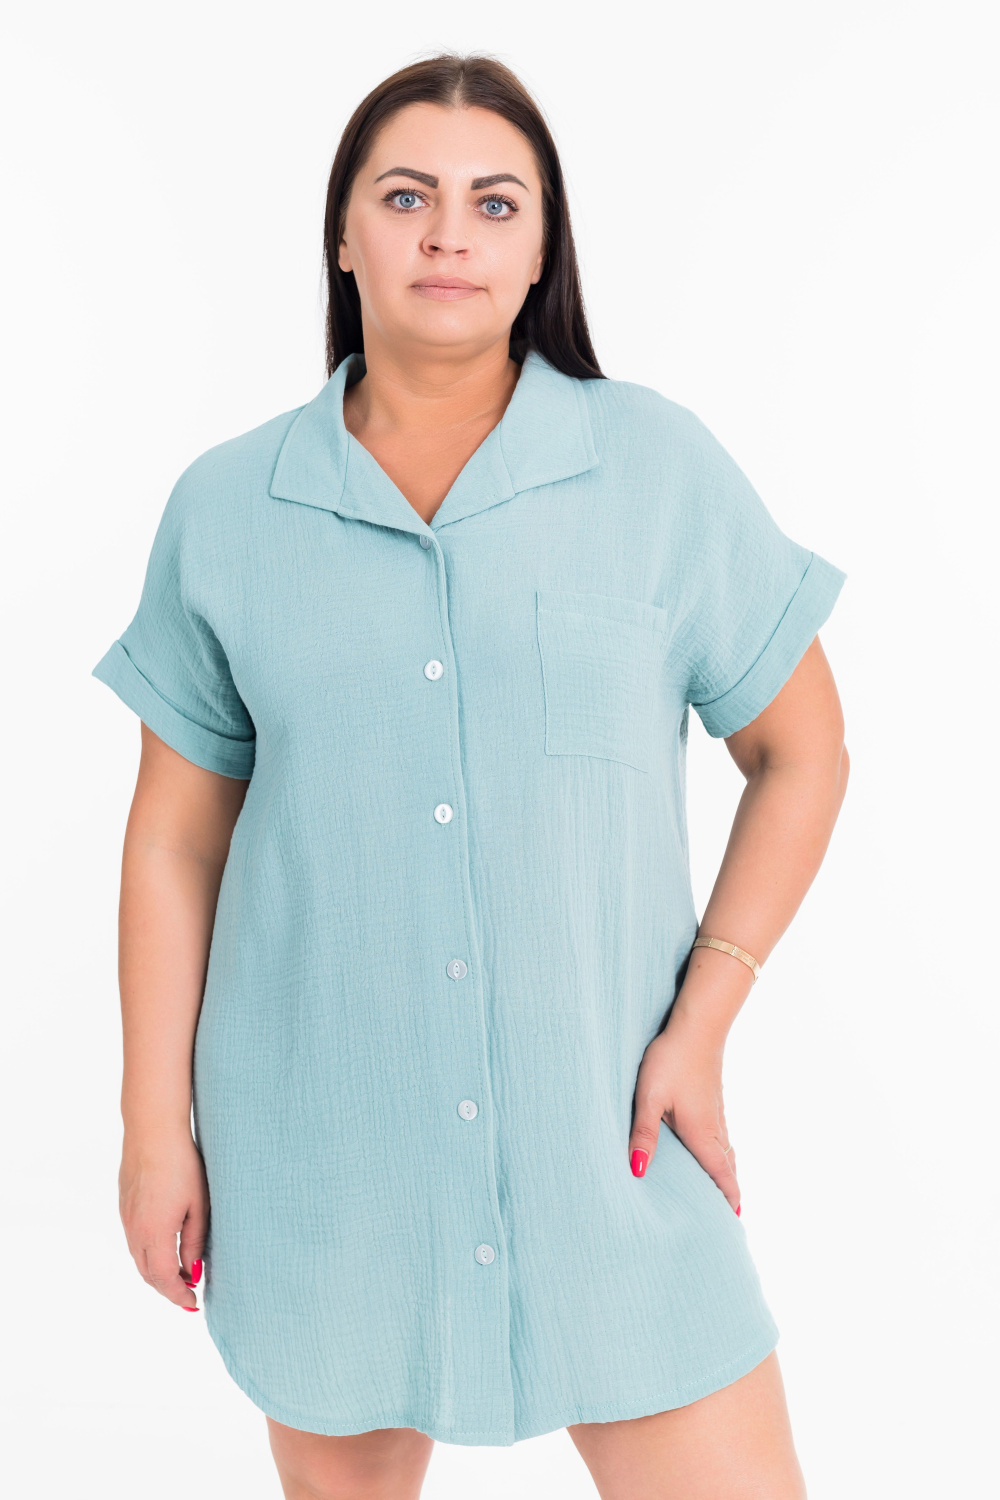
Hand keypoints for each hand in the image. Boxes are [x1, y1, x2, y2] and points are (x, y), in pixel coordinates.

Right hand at [119, 1132, 208, 1309]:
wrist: (153, 1131)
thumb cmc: (183, 1165)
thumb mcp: (198, 1205)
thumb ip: (195, 1242)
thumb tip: (193, 1271)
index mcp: (154, 1233)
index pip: (164, 1279)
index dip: (178, 1294)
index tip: (193, 1303)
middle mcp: (135, 1230)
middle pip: (148, 1274)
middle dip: (167, 1288)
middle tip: (188, 1294)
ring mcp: (126, 1218)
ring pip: (138, 1258)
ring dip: (157, 1272)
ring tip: (180, 1275)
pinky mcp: (124, 1206)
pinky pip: (134, 1241)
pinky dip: (149, 1254)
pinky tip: (165, 1249)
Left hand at [628, 1012, 740, 1212]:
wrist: (697, 1025)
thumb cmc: (670, 1061)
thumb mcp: (649, 1098)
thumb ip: (643, 1134)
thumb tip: (638, 1172)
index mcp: (701, 1133)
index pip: (719, 1174)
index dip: (727, 1198)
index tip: (734, 1221)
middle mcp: (714, 1126)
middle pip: (727, 1166)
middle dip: (729, 1190)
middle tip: (729, 1215)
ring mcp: (716, 1111)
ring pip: (726, 1150)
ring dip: (726, 1171)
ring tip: (723, 1188)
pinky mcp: (713, 1098)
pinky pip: (722, 1134)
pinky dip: (722, 1152)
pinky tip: (712, 1148)